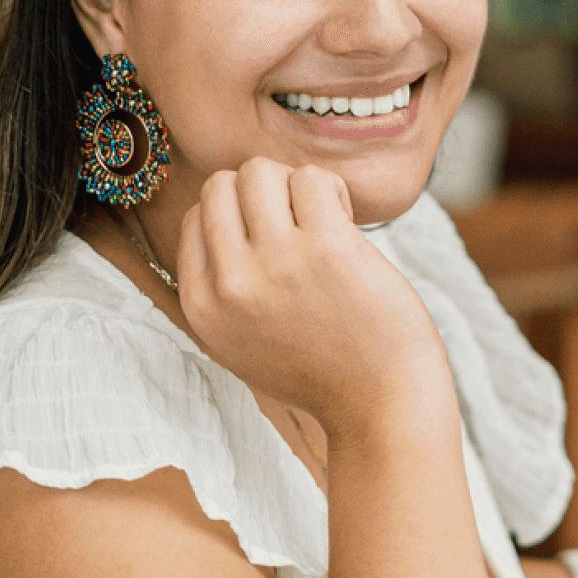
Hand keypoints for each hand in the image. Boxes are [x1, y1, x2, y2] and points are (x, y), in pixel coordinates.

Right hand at [177, 158, 451, 439]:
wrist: (381, 406)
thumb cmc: (322, 369)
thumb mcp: (243, 341)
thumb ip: (223, 285)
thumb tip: (223, 206)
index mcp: (202, 306)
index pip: (196, 219)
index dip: (238, 218)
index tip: (274, 244)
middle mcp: (230, 284)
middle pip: (222, 185)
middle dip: (263, 193)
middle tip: (300, 226)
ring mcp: (276, 263)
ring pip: (261, 171)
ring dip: (297, 187)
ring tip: (324, 223)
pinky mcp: (327, 247)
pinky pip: (313, 179)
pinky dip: (333, 191)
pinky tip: (348, 223)